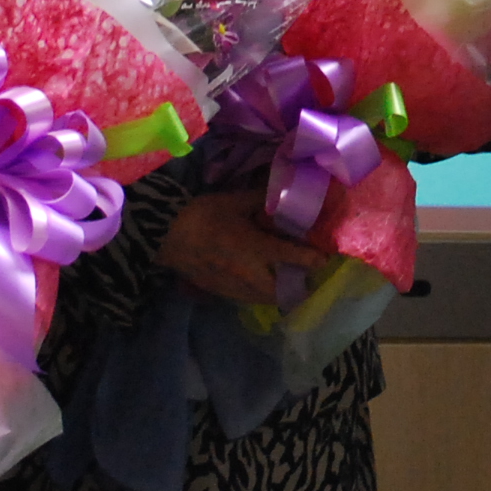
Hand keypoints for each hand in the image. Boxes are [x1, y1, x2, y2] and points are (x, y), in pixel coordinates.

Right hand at [156, 188, 324, 303]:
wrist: (167, 235)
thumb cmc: (203, 215)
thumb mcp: (234, 201)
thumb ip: (260, 199)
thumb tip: (280, 190)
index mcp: (258, 248)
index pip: (294, 258)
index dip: (313, 259)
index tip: (323, 258)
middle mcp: (251, 273)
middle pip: (283, 292)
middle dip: (296, 288)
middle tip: (302, 276)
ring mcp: (234, 287)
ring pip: (264, 299)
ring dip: (277, 293)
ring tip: (281, 281)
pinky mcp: (220, 292)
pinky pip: (246, 299)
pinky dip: (256, 294)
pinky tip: (254, 281)